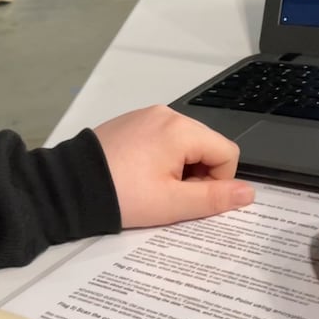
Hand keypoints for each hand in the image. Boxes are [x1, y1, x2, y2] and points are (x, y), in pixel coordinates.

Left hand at [93, 106, 254, 228]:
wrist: (69, 187)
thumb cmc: (122, 196)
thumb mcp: (171, 204)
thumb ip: (214, 198)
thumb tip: (250, 193)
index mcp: (181, 129)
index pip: (227, 153)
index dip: (218, 182)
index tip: (189, 198)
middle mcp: (166, 114)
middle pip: (206, 146)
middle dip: (198, 174)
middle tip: (169, 196)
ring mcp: (146, 115)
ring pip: (184, 143)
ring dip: (179, 168)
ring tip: (152, 188)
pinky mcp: (130, 122)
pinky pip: (162, 139)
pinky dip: (160, 158)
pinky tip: (139, 176)